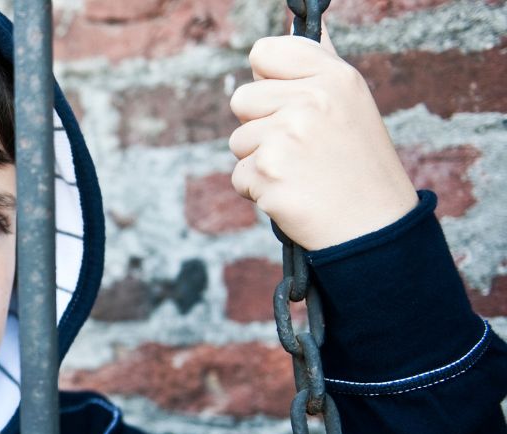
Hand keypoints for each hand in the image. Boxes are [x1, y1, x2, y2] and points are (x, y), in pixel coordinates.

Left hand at [228, 17, 417, 250]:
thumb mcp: (351, 103)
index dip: (265, 79)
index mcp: (333, 77)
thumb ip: (318, 65)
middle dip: (259, 127)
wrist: (374, 228)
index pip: (263, 53)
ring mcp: (288, 137)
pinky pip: (239, 176)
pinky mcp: (269, 173)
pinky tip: (293, 194)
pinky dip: (259, 191)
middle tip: (299, 149)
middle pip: (241, 99)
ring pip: (238, 141)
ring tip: (300, 174)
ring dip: (259, 162)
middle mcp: (311, 101)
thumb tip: (299, 26)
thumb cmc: (360, 165)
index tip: (284, 101)